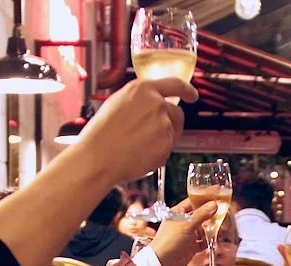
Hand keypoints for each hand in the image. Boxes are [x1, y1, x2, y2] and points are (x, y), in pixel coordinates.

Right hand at [68, 79, 195, 182]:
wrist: (98, 158)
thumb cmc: (101, 134)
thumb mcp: (117, 103)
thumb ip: (139, 100)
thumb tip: (152, 104)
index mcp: (142, 89)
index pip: (175, 84)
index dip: (187, 90)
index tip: (192, 95)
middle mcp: (156, 103)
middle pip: (176, 112)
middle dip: (170, 123)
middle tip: (151, 135)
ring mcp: (164, 123)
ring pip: (173, 132)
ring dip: (162, 138)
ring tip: (138, 145)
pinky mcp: (167, 144)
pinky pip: (168, 148)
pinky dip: (158, 152)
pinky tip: (140, 154)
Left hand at [148, 197, 215, 265]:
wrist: (163, 262)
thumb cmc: (169, 240)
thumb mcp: (187, 224)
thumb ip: (201, 214)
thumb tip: (214, 205)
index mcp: (178, 212)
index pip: (193, 201)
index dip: (205, 197)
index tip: (217, 192)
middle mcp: (183, 222)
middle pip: (200, 214)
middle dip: (211, 214)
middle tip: (223, 210)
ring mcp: (187, 234)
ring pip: (203, 228)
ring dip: (212, 228)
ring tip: (221, 226)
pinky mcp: (191, 246)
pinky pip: (203, 241)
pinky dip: (209, 240)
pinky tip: (215, 238)